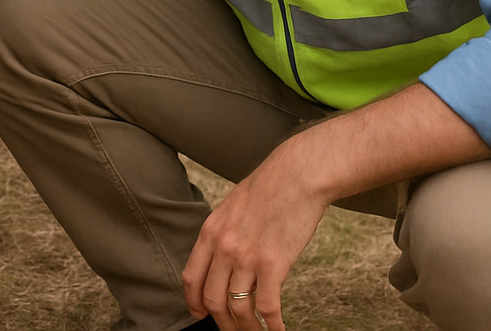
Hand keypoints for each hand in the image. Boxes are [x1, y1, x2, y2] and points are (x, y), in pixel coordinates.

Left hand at [182, 142, 329, 330]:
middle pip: (212, 300)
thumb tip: (224, 260)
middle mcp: (224, 247)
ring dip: (246, 329)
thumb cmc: (270, 188)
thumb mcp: (233, 207)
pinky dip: (272, 325)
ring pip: (237, 309)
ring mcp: (246, 257)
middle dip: (221, 323)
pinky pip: (267, 307)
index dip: (195, 303)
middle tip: (233, 329)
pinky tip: (278, 330)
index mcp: (211, 232)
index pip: (192, 279)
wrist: (298, 174)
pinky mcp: (273, 264)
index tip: (201, 314)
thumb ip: (224, 234)